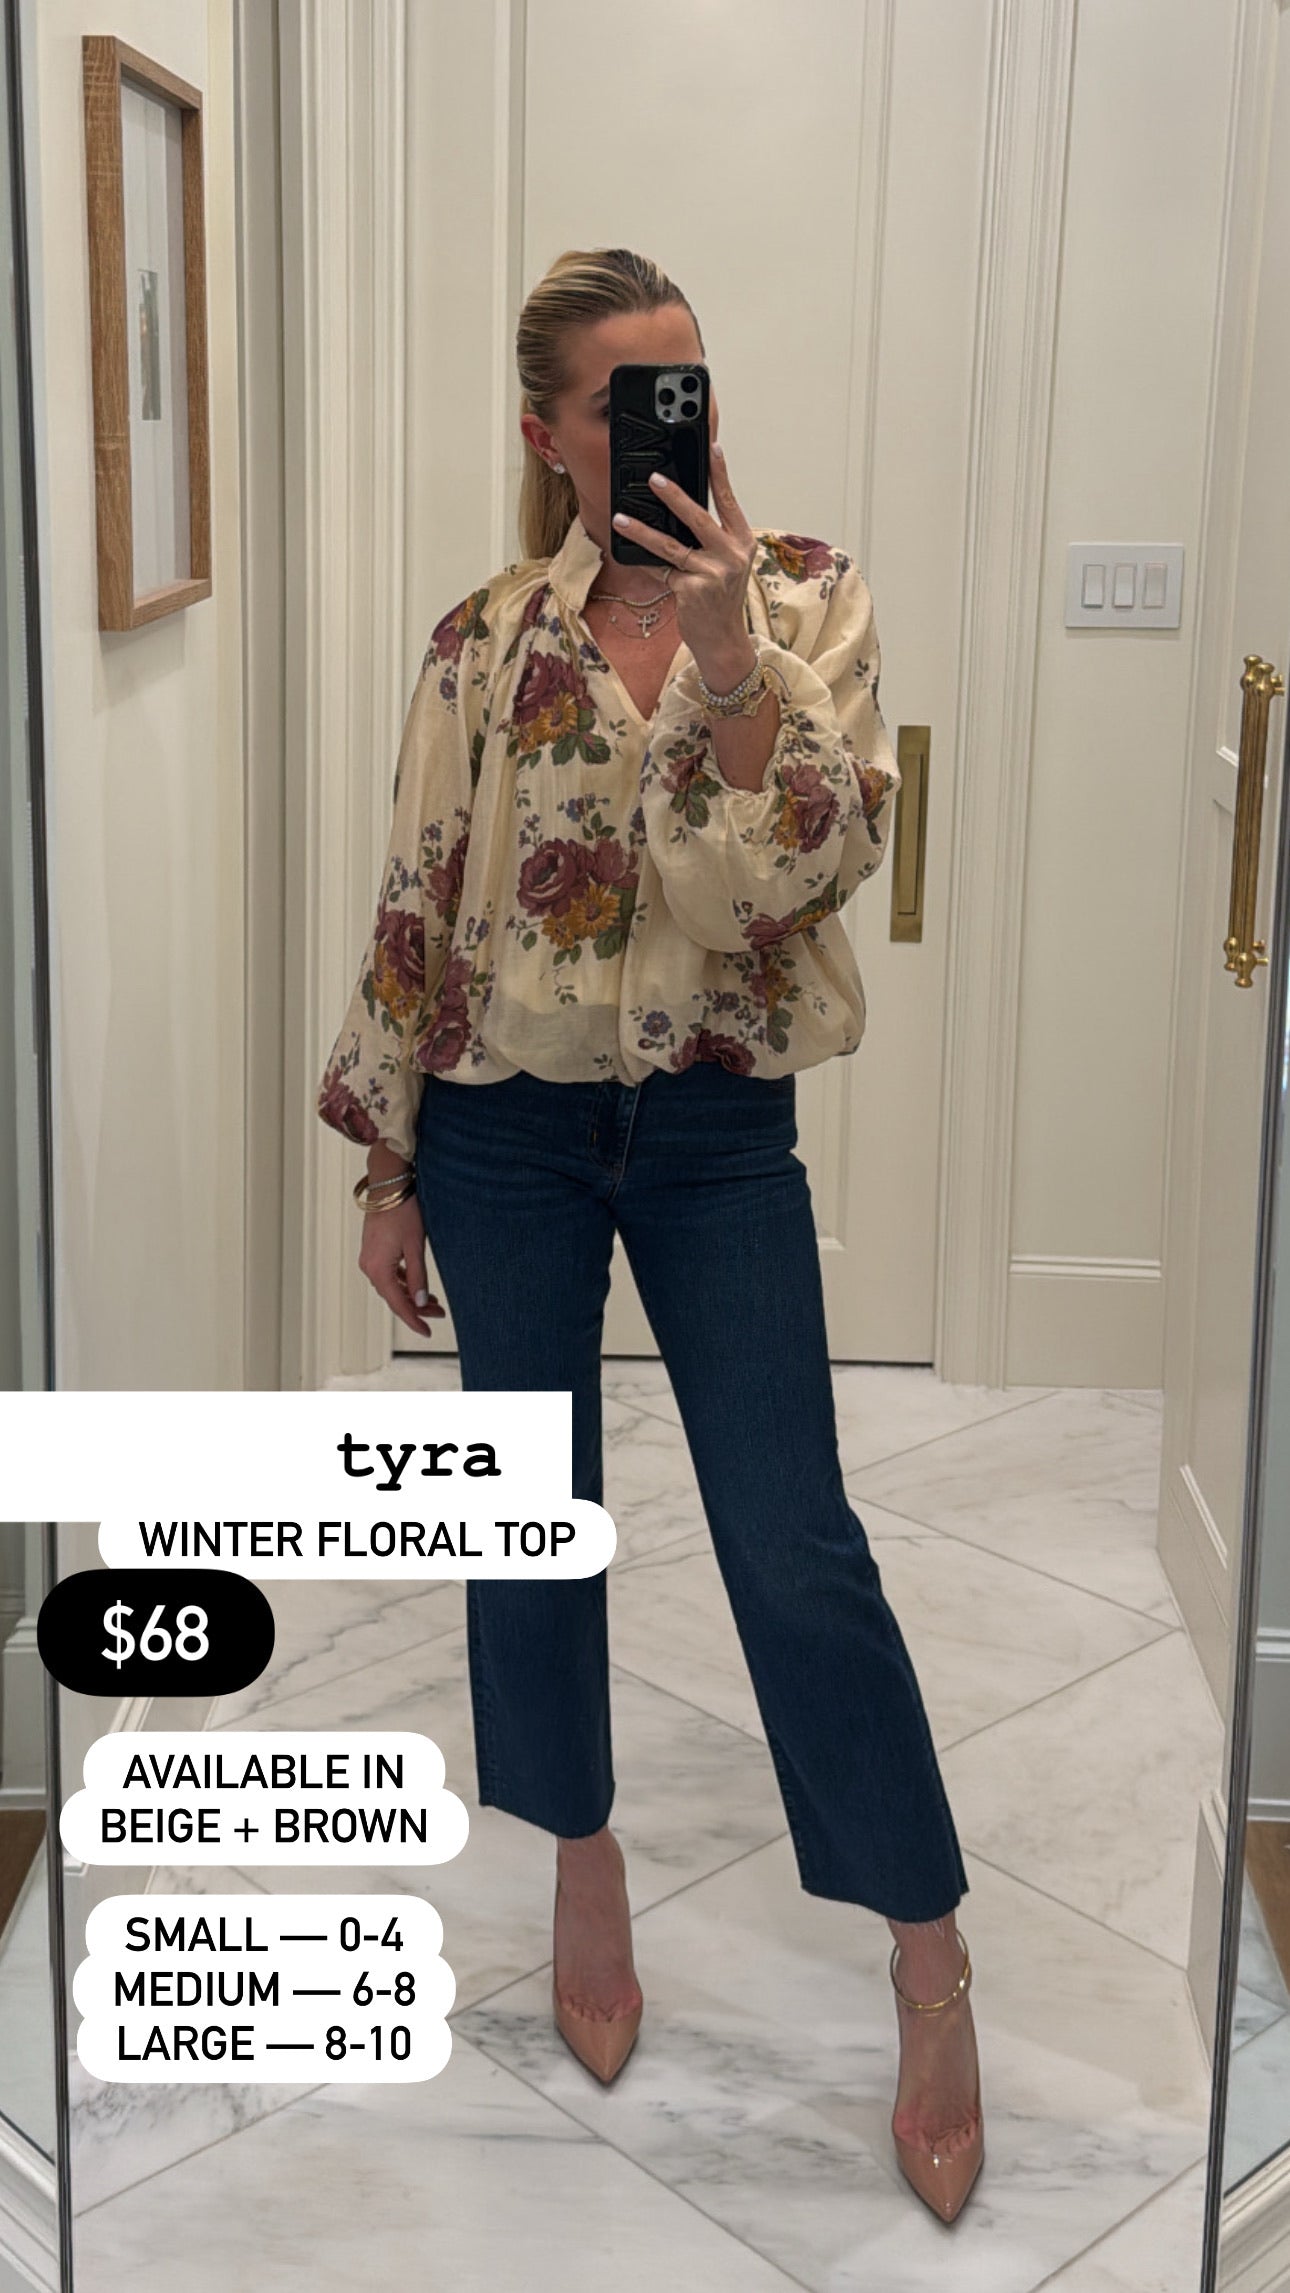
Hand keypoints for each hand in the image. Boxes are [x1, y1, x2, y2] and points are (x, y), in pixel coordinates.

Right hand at [357, 1193, 445, 1338]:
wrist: (389, 1185)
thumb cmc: (403, 1211)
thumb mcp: (415, 1247)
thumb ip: (417, 1277)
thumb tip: (420, 1302)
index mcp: (378, 1269)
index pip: (398, 1304)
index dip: (414, 1320)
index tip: (427, 1332)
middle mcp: (369, 1267)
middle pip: (394, 1297)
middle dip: (416, 1307)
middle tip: (439, 1313)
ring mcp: (369, 1258)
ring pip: (391, 1286)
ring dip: (410, 1295)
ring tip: (433, 1300)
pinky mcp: (373, 1250)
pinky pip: (387, 1274)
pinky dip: (403, 1282)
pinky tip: (416, 1284)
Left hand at [611, 442, 756, 680]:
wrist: (722, 639)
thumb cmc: (721, 598)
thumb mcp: (725, 565)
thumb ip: (710, 540)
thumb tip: (678, 511)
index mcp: (743, 543)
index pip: (729, 502)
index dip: (720, 475)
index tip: (712, 448)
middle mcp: (731, 556)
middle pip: (698, 518)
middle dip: (674, 496)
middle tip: (654, 478)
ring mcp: (712, 574)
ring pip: (670, 545)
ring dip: (642, 531)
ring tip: (621, 518)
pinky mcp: (692, 590)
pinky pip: (661, 570)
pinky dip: (647, 564)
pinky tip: (631, 556)